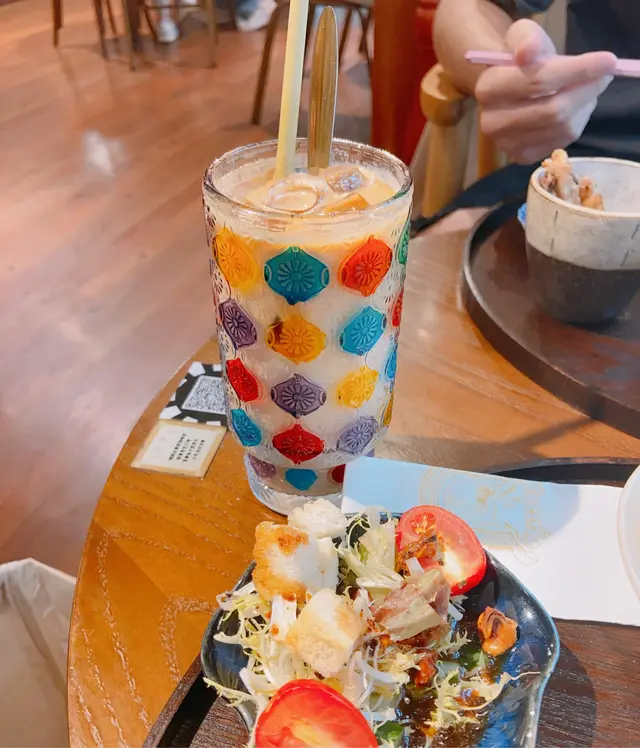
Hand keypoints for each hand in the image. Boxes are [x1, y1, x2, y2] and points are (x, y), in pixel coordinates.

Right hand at [474, 19, 616, 163]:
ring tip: (585, 90)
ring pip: (561, 127)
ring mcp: (506, 144)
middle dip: (586, 91)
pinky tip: (573, 108)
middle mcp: (492, 122)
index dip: (577, 71)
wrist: (508, 89)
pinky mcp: (521, 157)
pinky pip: (561, 140)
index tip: (608, 62)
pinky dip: (576, 122)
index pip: (538, 81)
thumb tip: (528, 53)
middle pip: (553, 110)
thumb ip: (527, 39)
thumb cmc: (520, 60)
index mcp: (489, 88)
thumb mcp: (523, 36)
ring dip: (583, 106)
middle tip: (602, 77)